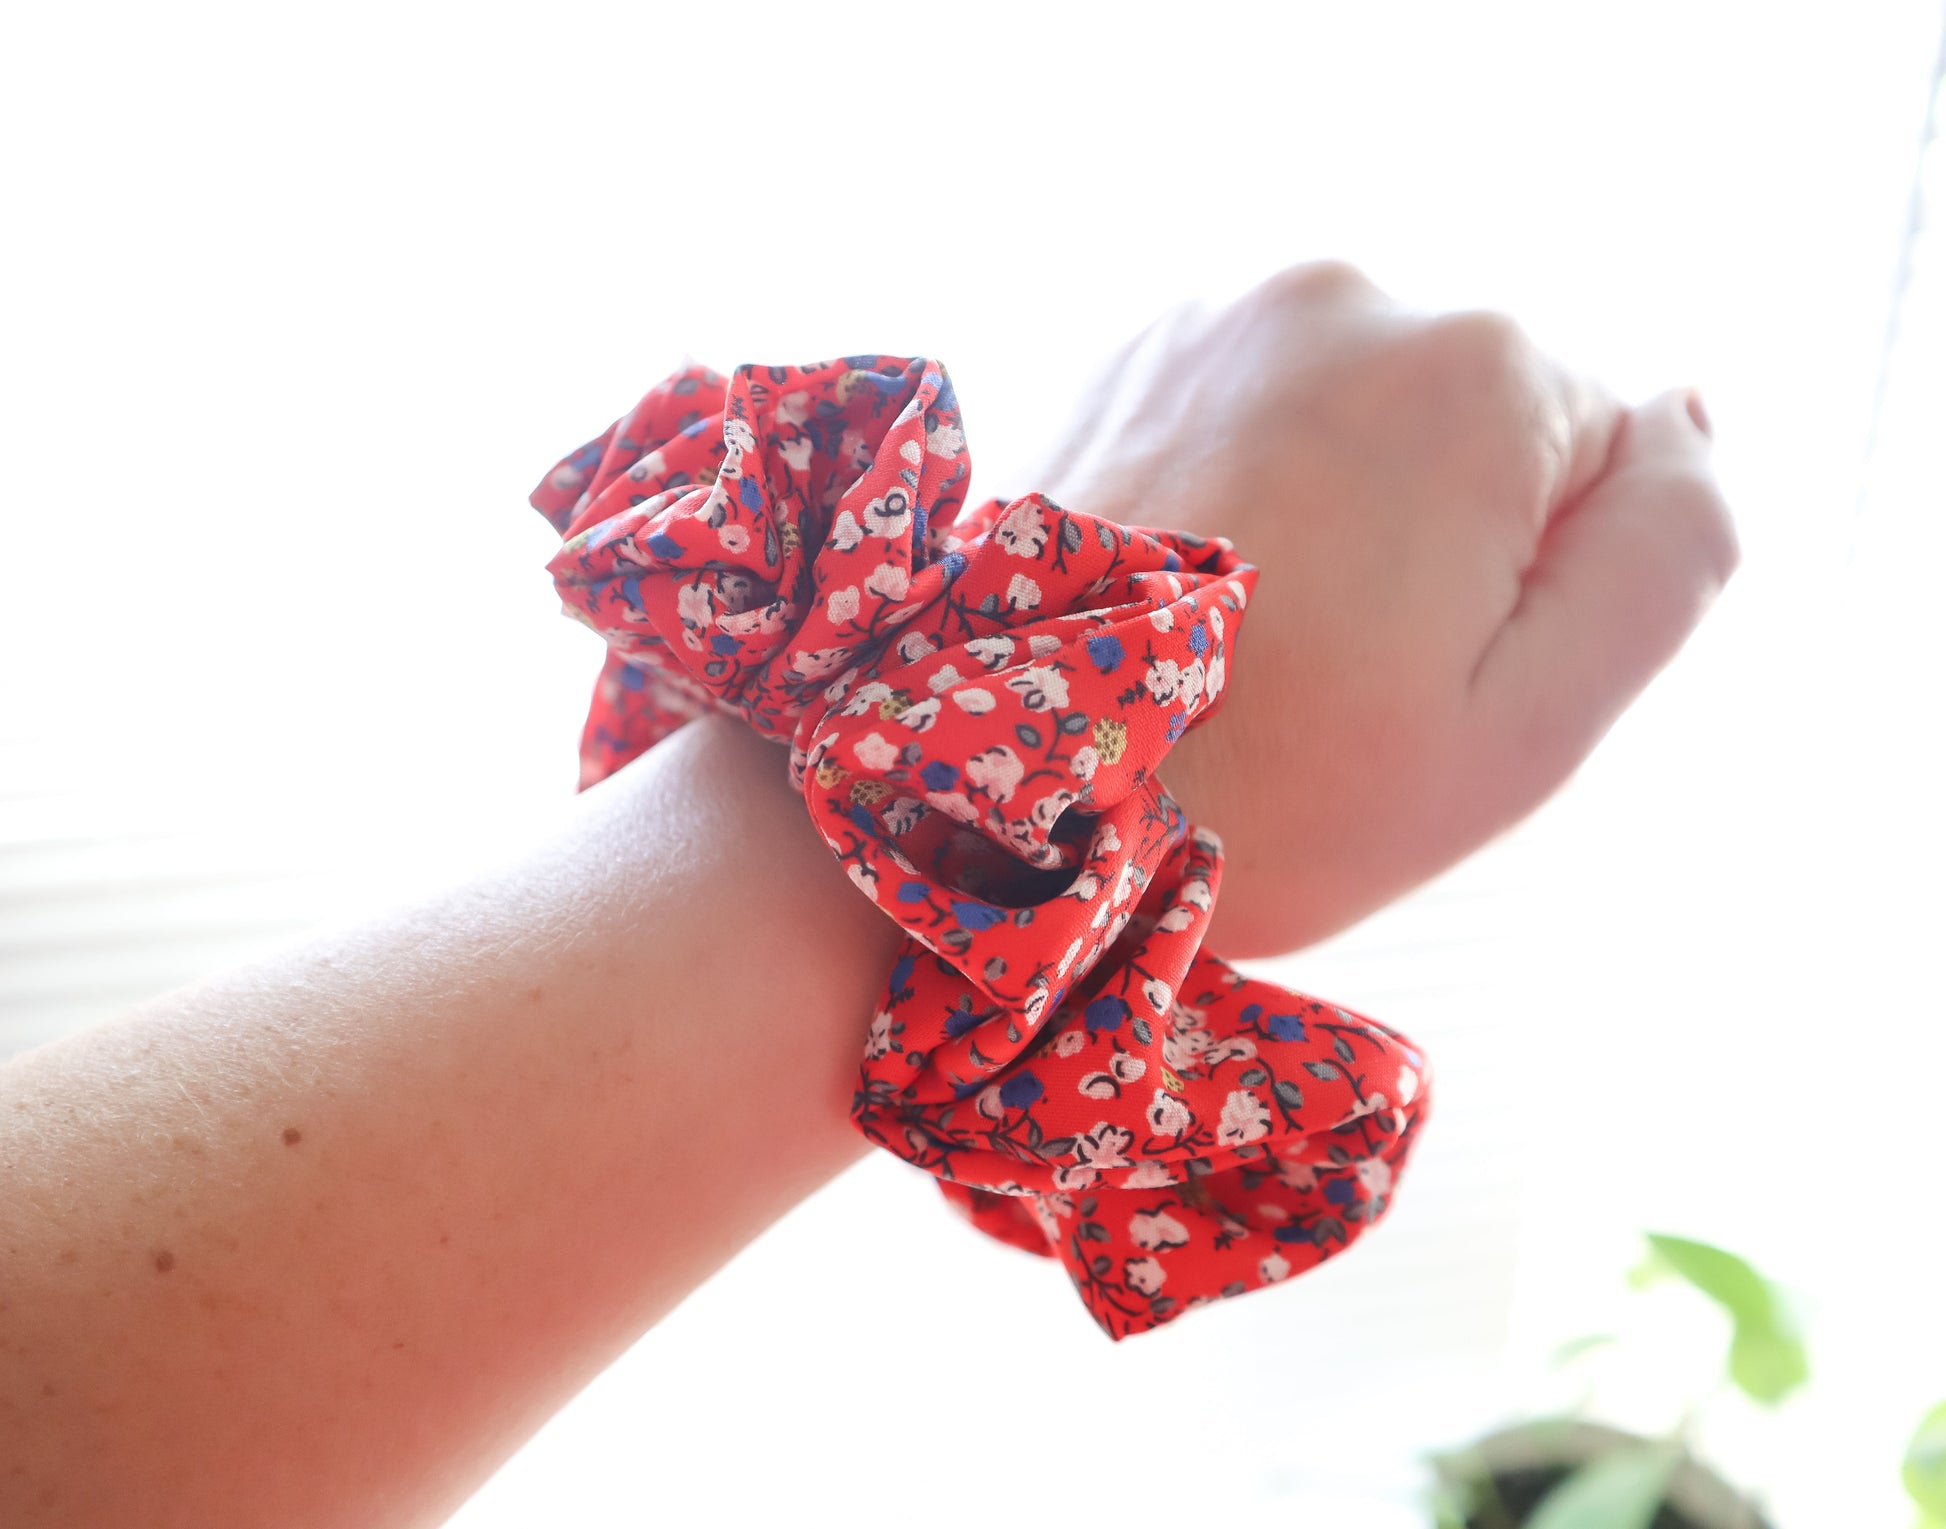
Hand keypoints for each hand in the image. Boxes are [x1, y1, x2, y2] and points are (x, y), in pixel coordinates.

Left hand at [1026, 263, 1737, 956]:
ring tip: (1250, 638)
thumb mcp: (1524, 727)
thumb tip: (1687, 415)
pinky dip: (1257, 494)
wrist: (990, 797)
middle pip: (1486, 429)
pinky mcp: (1135, 351)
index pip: (1609, 468)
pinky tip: (1193, 595)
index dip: (1530, 595)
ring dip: (1344, 519)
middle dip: (1440, 546)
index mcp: (1477, 375)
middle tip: (1329, 669)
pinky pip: (1268, 415)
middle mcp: (1347, 299)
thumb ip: (1662, 558)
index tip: (1419, 671)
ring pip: (1375, 421)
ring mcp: (1222, 314)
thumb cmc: (1267, 795)